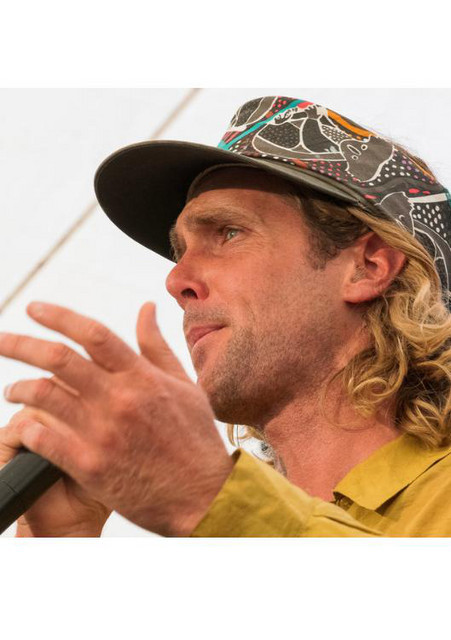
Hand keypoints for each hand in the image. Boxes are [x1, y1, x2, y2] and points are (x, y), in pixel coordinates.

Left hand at [0, 302, 232, 535]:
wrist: (203, 495)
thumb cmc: (195, 440)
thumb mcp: (184, 385)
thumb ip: (157, 347)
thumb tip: (146, 309)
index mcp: (142, 377)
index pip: (93, 334)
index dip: (58, 316)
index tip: (35, 309)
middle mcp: (119, 399)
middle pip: (58, 359)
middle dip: (21, 344)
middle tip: (1, 340)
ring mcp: (103, 433)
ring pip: (44, 396)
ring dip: (19, 388)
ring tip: (11, 390)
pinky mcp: (91, 467)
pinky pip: (45, 439)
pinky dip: (28, 428)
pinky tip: (25, 426)